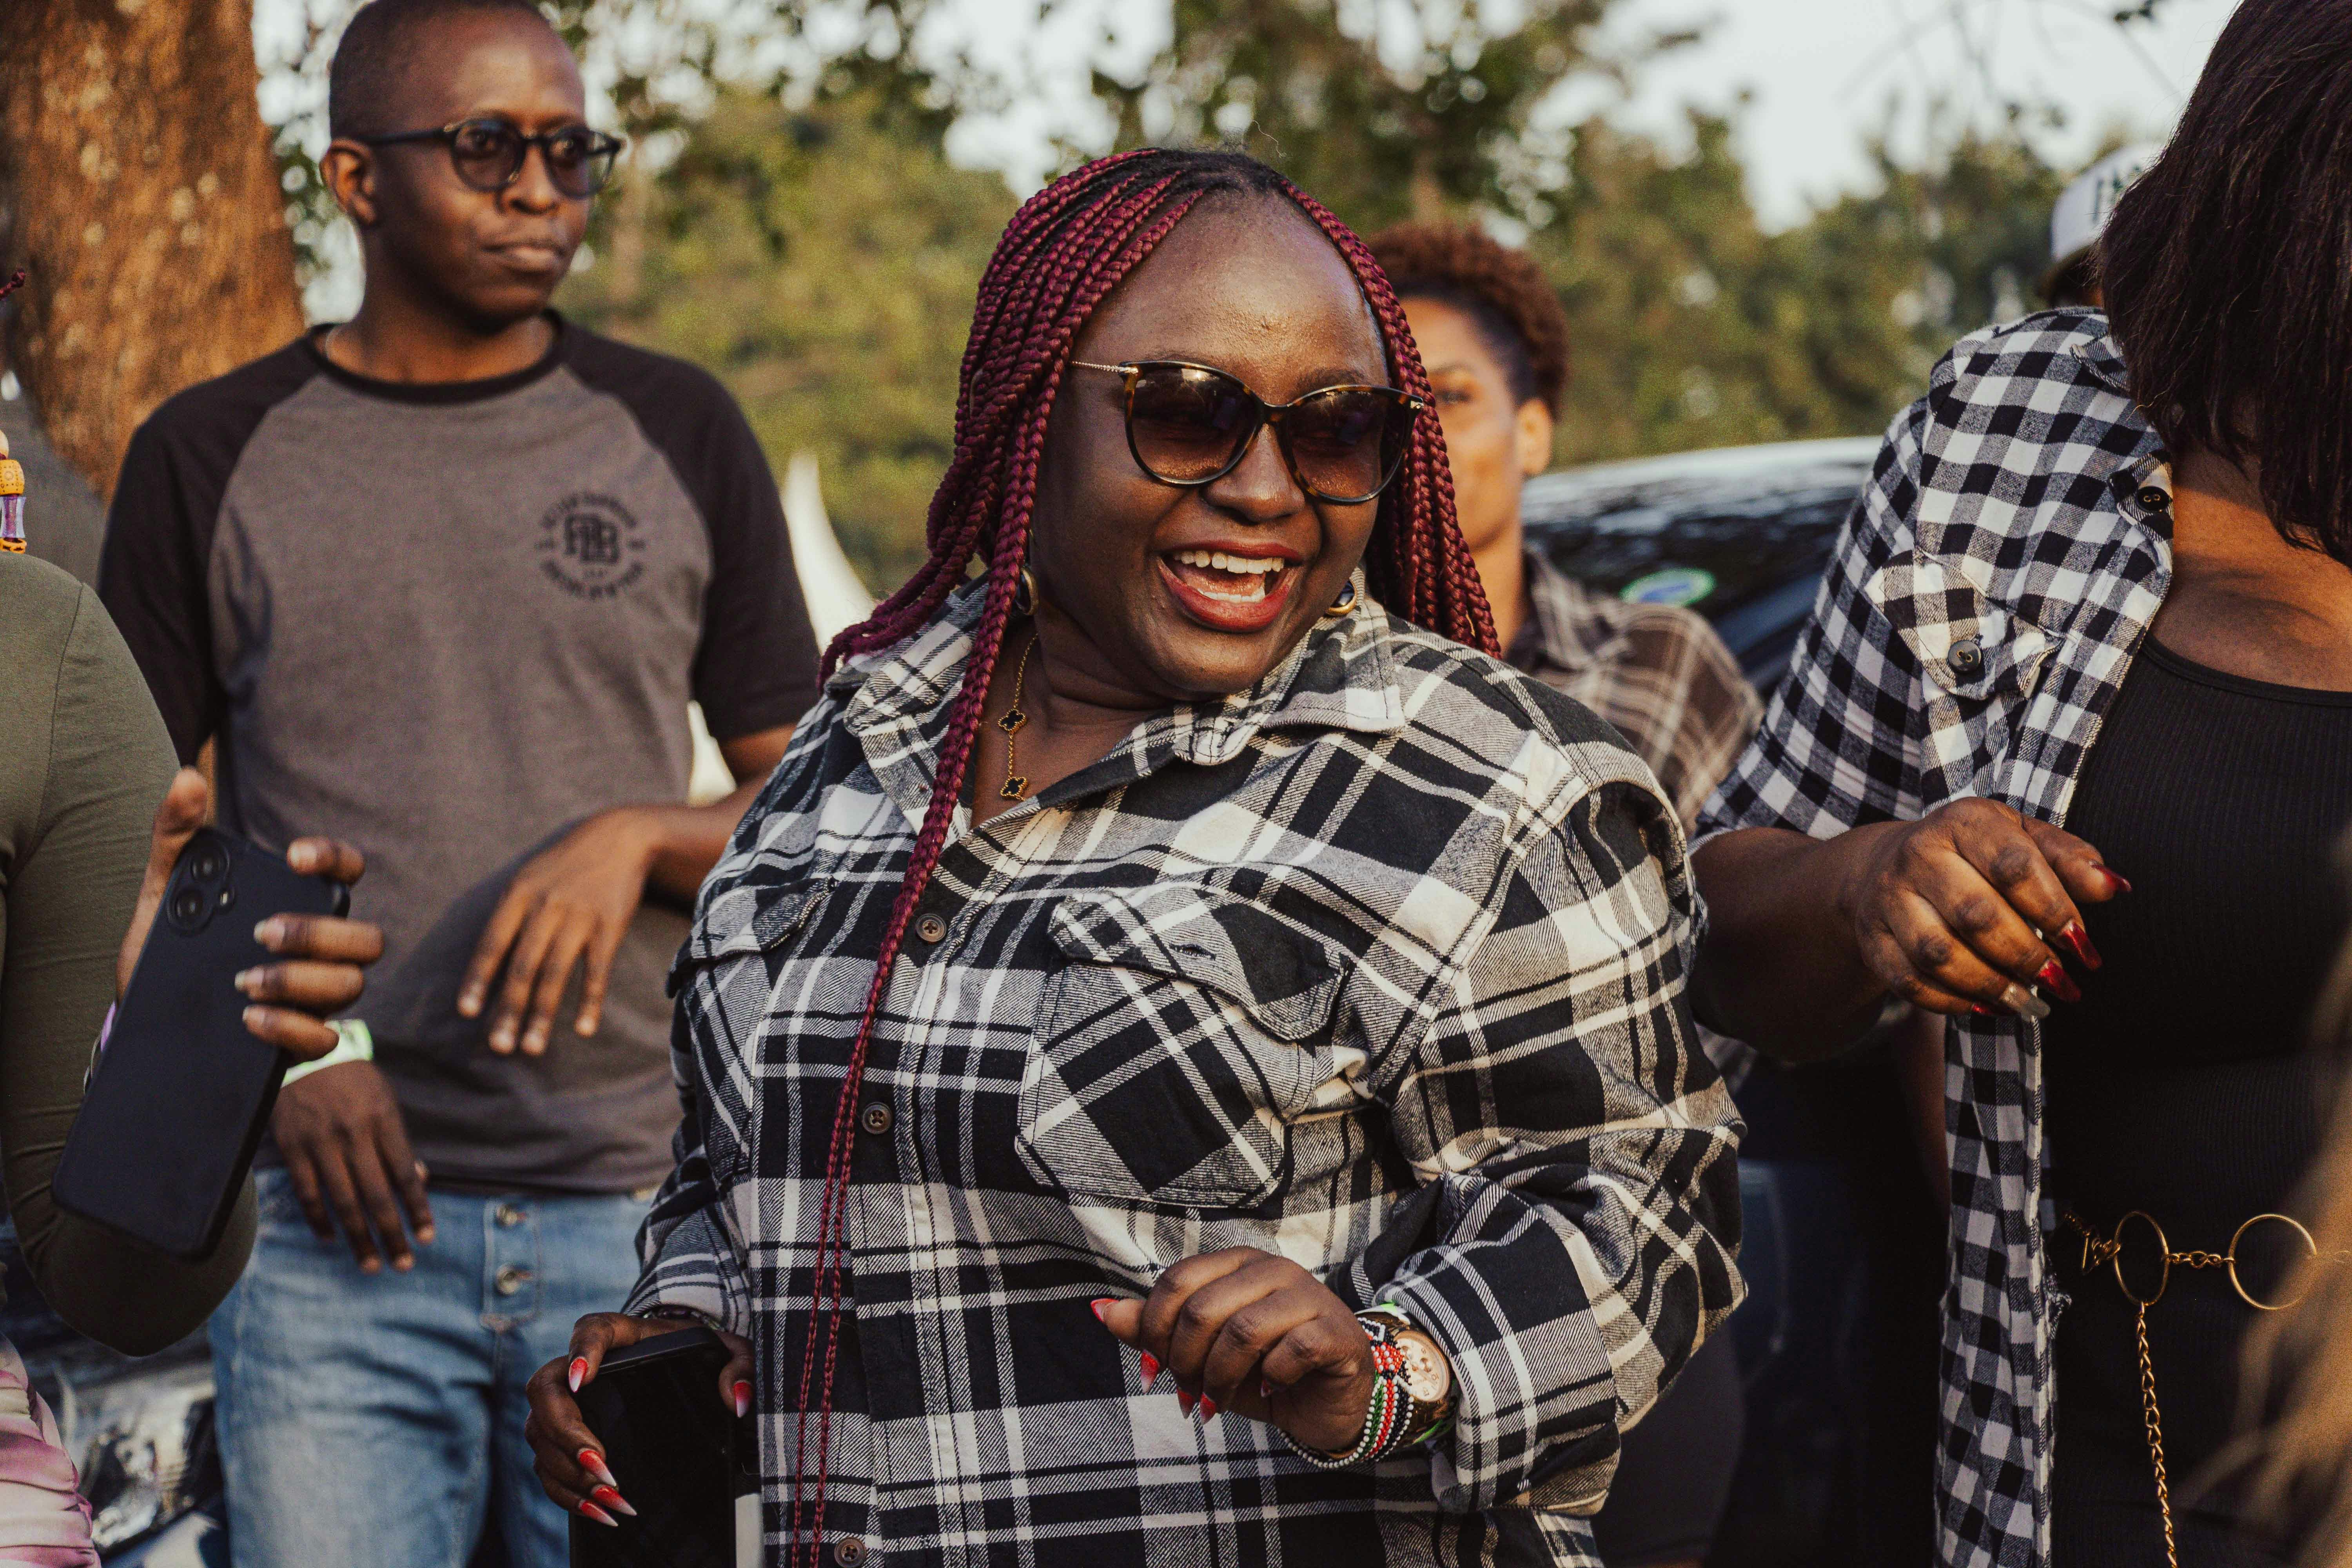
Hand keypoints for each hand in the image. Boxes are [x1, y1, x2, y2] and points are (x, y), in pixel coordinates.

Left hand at [119, 767, 383, 1058]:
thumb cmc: (165, 947)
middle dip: (318, 934)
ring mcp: (315, 997)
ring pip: (350, 985)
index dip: (336, 860)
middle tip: (261, 933)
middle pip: (367, 940)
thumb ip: (175, 836)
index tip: (295, 857)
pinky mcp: (299, 1040)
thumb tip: (187, 780)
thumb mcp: (160, 890)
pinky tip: (250, 1017)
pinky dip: (290, 1027)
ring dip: (299, 981)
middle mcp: (320, 951)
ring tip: (244, 981)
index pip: (345, 874)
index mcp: (298, 906)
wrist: (144, 1014)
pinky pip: (324, 1037)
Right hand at [271, 1062, 432, 1273]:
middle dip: (392, 1234)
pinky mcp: (293, 1149)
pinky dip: (320, 1220)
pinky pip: (308, 1194)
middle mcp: (353, 1135)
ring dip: (359, 1238)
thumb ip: (399, 1143)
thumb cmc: (353, 1080)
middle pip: (377, 1196)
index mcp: (383, 1121)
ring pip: (343, 1202)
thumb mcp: (385, 1101)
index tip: (427, 1237)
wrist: (303, 1052)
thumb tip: (419, 1181)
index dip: (417, 1210)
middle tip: (403, 1265)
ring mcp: (320, 1144)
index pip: (405, 1176)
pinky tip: (333, 1238)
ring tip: (371, 1265)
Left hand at [457, 809, 660, 1055]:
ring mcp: (579, 917)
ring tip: (531, 1048)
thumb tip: (487, 963)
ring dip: (542, 1015)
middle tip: (499, 1047)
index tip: (467, 1012)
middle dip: (508, 1010)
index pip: (492, 944)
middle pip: (522, 967)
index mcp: (520, 894)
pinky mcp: (609, 927)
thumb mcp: (530, 875)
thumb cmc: (567, 863)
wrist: (620, 837)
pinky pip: (597, 971)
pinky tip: (584, 1029)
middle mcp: (546, 907)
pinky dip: (590, 1001)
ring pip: (555, 975)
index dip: (478, 979)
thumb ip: (510, 913)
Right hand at [526, 1313, 754, 1527]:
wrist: (682, 1373)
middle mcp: (582, 1366)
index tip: (583, 1378)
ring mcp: (567, 1404)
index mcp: (620, 1334)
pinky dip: (567, 1492)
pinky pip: (547, 1466)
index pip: (591, 1329)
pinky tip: (596, 1509)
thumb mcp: (729, 1354)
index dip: (580, 1351)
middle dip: (566, 1430)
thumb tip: (736, 1398)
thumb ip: (740, 1366)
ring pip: (540, 1434)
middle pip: (547, 1390)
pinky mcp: (565, 1439)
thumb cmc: (700, 1356)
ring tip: (609, 1496)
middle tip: (600, 1462)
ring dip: (568, 1470)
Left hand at [1095, 1249, 1377, 1452]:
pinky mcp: (1336, 1331)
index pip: (1177, 1282)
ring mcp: (1309, 1296)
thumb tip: (1099, 1310)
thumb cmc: (1260, 1371)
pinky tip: (1267, 1391)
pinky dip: (1269, 1380)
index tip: (1152, 1372)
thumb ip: (1153, 1330)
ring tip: (1216, 1403)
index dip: (1153, 1331)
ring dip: (1220, 1378)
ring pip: (1244, 1330)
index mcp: (1236, 1264)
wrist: (1326, 1403)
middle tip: (1188, 1396)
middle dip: (1186, 1363)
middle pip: (1204, 1309)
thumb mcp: (1200, 1354)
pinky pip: (1291, 1350)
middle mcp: (1273, 1269)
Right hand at [1836, 797, 2127, 1019]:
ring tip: (2027, 1002)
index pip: (2016, 867)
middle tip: (2059, 982)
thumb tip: (2115, 887)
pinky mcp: (1872, 938)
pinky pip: (1910, 981)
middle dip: (2027, 957)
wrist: (1887, 864)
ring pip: (1939, 954)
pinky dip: (1952, 1002)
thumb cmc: (1973, 854)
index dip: (2056, 911)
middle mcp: (1919, 854)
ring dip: (1991, 986)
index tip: (2083, 946)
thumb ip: (2069, 859)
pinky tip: (1985, 1006)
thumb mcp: (2021, 839)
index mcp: (1964, 821)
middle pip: (1977, 915)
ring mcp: (1889, 897)